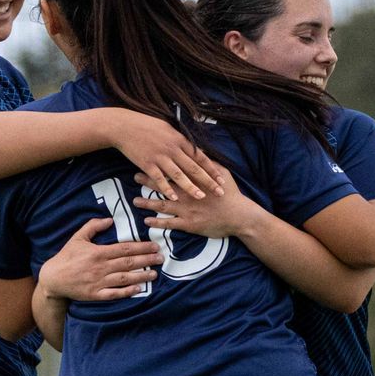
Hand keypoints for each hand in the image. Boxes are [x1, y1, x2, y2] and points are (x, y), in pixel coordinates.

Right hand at [39, 218, 160, 302]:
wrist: (53, 278)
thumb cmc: (66, 256)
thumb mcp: (78, 237)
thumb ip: (93, 226)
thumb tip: (109, 219)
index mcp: (98, 252)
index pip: (124, 249)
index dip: (141, 247)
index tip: (154, 246)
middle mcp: (101, 267)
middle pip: (128, 263)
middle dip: (147, 260)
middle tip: (161, 258)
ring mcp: (99, 282)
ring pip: (125, 278)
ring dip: (141, 276)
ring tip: (155, 273)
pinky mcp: (96, 294)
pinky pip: (114, 293)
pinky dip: (127, 292)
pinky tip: (139, 289)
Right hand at [110, 111, 212, 201]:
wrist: (124, 126)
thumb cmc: (146, 125)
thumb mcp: (167, 128)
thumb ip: (181, 140)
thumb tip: (193, 148)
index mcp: (179, 140)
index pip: (200, 157)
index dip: (212, 168)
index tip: (222, 179)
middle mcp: (172, 149)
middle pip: (193, 168)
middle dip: (208, 181)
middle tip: (219, 192)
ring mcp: (160, 157)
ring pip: (179, 175)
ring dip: (191, 187)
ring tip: (201, 197)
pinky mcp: (147, 164)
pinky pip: (160, 179)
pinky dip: (167, 189)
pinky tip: (175, 197)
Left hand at [134, 166, 259, 239]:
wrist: (239, 216)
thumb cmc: (232, 194)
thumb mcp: (223, 173)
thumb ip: (210, 162)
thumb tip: (201, 150)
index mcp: (194, 181)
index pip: (173, 170)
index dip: (160, 165)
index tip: (149, 160)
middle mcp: (187, 194)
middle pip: (164, 185)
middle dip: (148, 181)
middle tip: (135, 177)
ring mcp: (186, 210)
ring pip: (162, 204)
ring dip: (147, 203)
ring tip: (134, 201)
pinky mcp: (188, 224)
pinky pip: (169, 223)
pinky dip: (157, 222)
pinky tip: (146, 221)